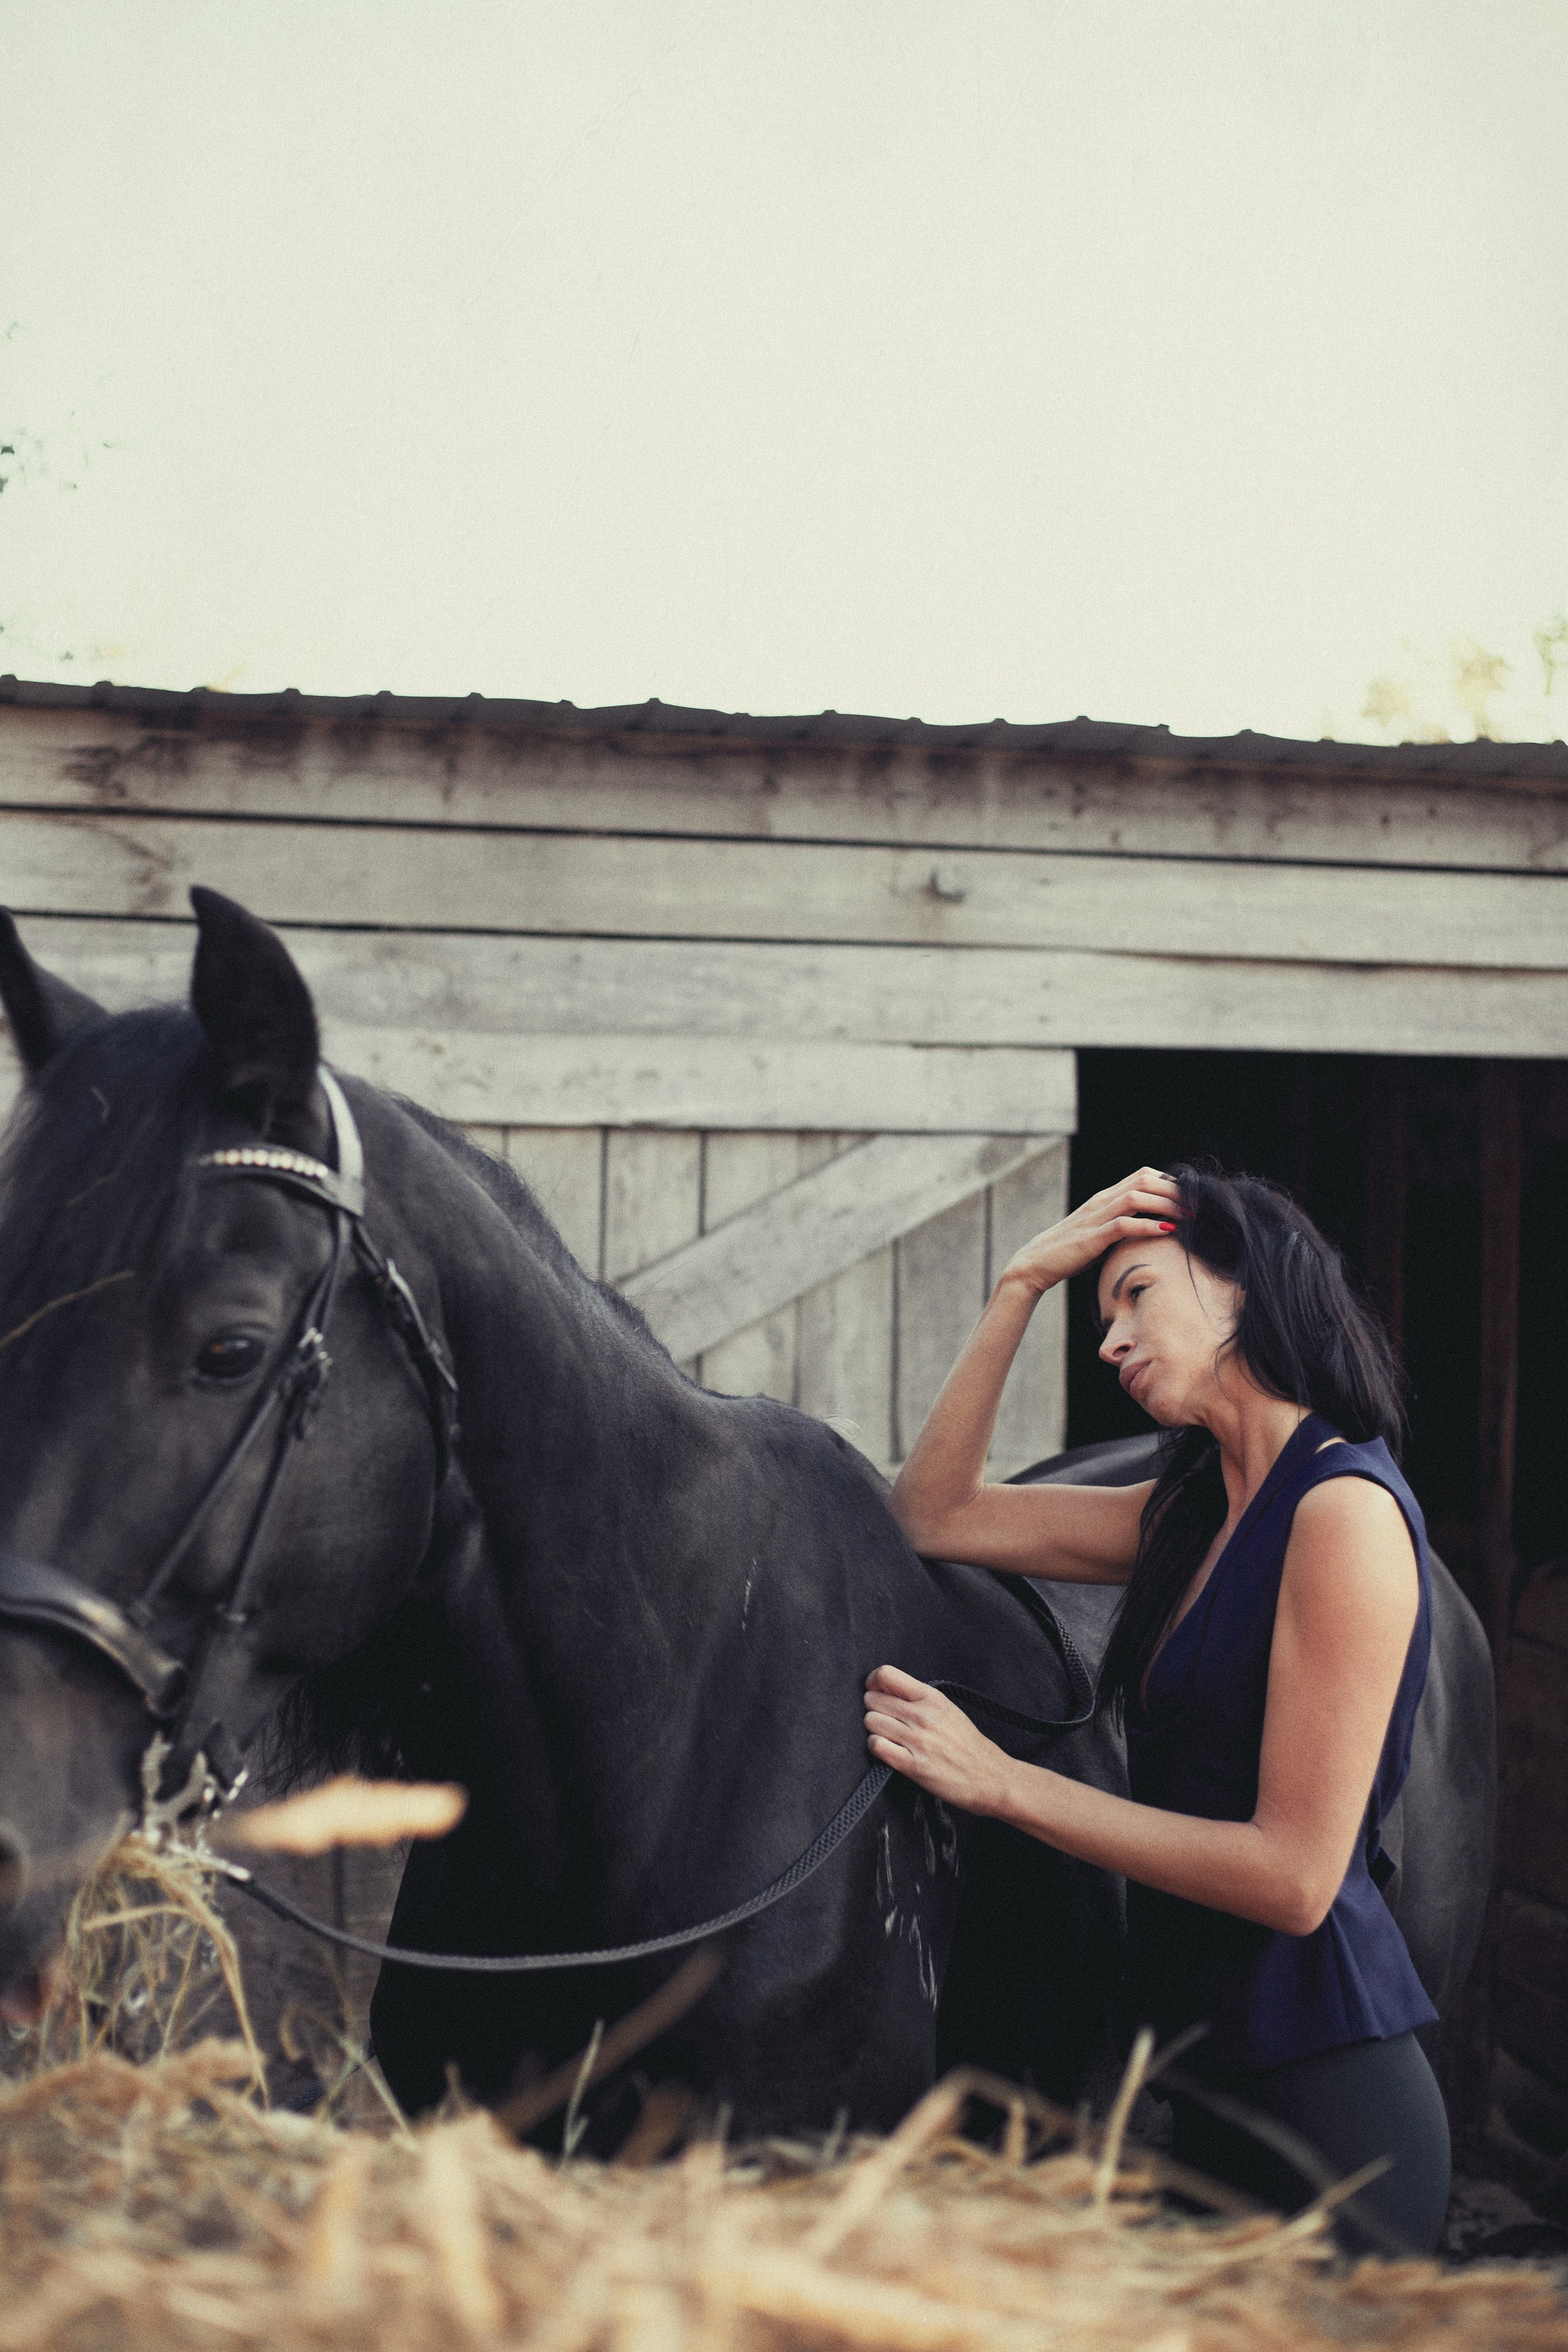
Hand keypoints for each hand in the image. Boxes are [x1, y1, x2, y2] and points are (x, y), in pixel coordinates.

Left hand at [864, 1665, 1012, 1812]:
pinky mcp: (914, 1765)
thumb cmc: (968, 1744)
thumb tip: (888, 1690)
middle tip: (883, 1718)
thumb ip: (919, 1698)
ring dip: (874, 1728)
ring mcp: (918, 1740)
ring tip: (886, 1734)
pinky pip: (877, 1746)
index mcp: (932, 1698)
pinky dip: (876, 1746)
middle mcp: (923, 1715)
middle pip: (873, 1700)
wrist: (990, 1776)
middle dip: (873, 1708)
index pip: (886, 1675)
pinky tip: (886, 1748)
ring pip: (871, 1722)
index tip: (875, 1691)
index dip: (873, 1683)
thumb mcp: (948, 1709)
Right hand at [995, 1166, 1182, 1297]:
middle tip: (1197, 1205)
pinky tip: (1167, 1231)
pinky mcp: (1092, 1237)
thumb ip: (1121, 1226)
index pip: (1142, 1176)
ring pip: (1136, 1197)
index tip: (1189, 1197)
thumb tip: (1149, 1230)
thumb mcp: (1100, 1233)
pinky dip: (1148, 1225)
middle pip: (1144, 1181)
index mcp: (1103, 1198)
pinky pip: (1124, 1224)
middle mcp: (1101, 1202)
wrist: (1035, 1264)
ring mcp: (1095, 1217)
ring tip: (1188, 1216)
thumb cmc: (1069, 1252)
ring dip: (1166, 1205)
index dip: (1169, 1183)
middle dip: (1174, 1191)